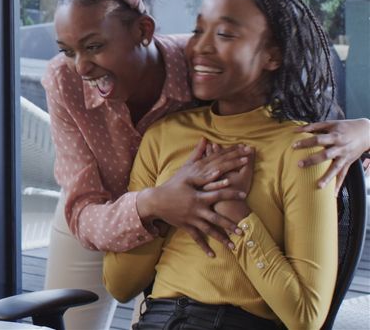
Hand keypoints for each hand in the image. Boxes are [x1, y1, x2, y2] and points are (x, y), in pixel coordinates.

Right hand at [138, 139, 250, 256]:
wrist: (154, 201)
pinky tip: (213, 255)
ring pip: (209, 231)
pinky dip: (204, 247)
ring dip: (221, 238)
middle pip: (216, 218)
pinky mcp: (186, 227)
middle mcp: (196, 209)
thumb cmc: (171, 186)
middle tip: (243, 229)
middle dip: (230, 224)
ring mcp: (191, 220)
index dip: (231, 193)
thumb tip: (206, 142)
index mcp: (198, 196)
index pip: (218, 194)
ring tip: (234, 246)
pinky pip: (196, 238)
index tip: (243, 195)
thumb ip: (197, 158)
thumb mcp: (184, 172)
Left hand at [294, 118, 369, 193]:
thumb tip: (295, 130)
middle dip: (312, 160)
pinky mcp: (348, 163)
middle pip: (326, 155)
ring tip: (318, 186)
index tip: (294, 146)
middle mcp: (340, 148)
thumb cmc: (345, 127)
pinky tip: (333, 194)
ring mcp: (345, 157)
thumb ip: (313, 126)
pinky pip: (343, 175)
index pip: (318, 140)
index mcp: (335, 136)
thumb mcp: (330, 123)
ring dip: (327, 177)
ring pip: (336, 168)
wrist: (366, 132)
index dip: (306, 142)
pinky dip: (338, 185)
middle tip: (299, 164)